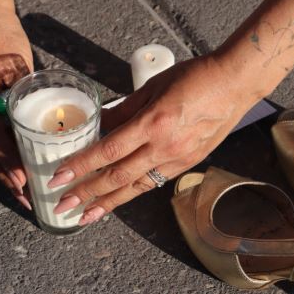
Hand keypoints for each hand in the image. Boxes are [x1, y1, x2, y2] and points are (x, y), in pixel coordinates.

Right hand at [0, 12, 33, 209]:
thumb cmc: (5, 39)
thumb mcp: (19, 68)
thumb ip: (26, 96)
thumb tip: (48, 128)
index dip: (6, 160)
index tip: (23, 179)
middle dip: (5, 177)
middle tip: (25, 198)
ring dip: (2, 173)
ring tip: (22, 193)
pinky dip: (0, 158)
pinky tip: (16, 171)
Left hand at [48, 55, 259, 224]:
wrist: (235, 85)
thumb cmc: (195, 77)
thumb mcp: (153, 86)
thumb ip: (125, 109)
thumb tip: (100, 126)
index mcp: (152, 123)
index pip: (108, 151)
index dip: (81, 166)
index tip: (58, 177)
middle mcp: (164, 146)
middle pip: (117, 176)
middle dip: (87, 193)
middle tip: (62, 206)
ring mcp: (178, 158)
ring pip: (135, 187)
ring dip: (108, 203)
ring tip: (85, 216)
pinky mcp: (189, 163)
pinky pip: (154, 181)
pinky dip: (132, 192)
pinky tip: (118, 199)